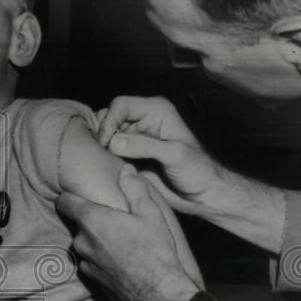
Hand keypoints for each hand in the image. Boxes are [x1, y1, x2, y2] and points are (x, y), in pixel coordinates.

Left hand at [57, 165, 202, 300]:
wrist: (159, 295)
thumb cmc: (156, 251)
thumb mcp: (151, 213)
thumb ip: (134, 188)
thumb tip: (125, 169)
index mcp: (92, 220)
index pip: (64, 201)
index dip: (69, 195)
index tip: (78, 193)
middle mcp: (82, 240)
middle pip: (78, 222)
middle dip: (92, 219)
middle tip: (114, 219)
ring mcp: (85, 261)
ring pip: (85, 242)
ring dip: (96, 239)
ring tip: (121, 240)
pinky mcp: (91, 278)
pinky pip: (90, 260)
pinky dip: (100, 257)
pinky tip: (120, 259)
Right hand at [95, 96, 222, 215]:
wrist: (200, 194)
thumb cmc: (197, 171)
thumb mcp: (175, 155)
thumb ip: (145, 146)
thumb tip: (113, 142)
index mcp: (156, 110)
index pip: (121, 105)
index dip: (109, 121)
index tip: (106, 144)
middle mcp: (142, 120)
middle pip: (108, 117)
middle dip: (102, 133)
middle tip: (103, 154)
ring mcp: (133, 138)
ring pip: (104, 133)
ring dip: (99, 146)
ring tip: (103, 161)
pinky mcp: (127, 155)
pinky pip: (106, 151)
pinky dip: (101, 157)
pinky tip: (105, 167)